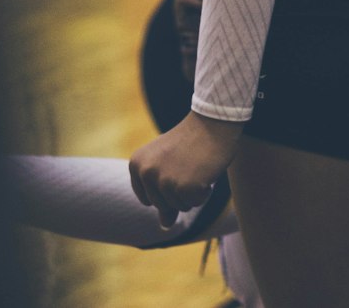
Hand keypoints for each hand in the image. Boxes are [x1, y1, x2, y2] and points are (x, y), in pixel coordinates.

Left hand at [129, 110, 241, 229]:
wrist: (212, 121)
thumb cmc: (190, 142)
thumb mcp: (169, 165)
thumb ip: (163, 196)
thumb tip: (164, 227)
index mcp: (136, 164)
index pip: (148, 200)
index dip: (165, 188)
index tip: (173, 164)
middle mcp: (146, 173)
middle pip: (163, 205)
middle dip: (180, 190)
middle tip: (187, 163)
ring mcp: (165, 181)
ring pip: (180, 206)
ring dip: (192, 190)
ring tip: (196, 165)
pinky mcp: (185, 187)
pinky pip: (196, 203)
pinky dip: (204, 191)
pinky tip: (205, 170)